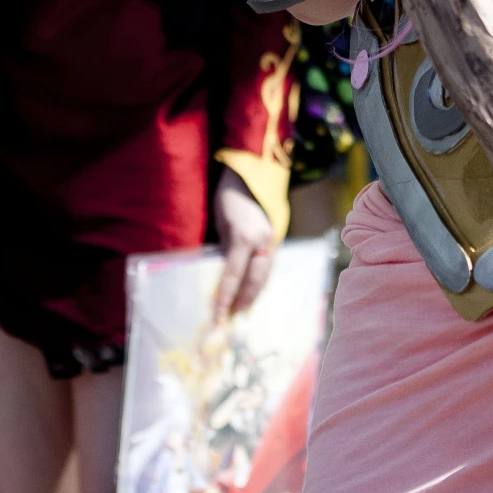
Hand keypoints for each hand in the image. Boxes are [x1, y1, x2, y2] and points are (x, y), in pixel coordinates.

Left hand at [212, 168, 275, 316]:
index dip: (224, 298)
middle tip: (231, 318)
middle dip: (243, 302)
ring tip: (242, 310)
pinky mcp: (274, 238)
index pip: (233, 276)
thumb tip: (220, 274)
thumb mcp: (219, 222)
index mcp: (244, 237)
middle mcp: (262, 242)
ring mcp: (271, 240)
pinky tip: (252, 291)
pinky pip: (268, 266)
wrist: (251, 175)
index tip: (217, 317)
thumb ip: (222, 248)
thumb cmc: (227, 196)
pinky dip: (260, 281)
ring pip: (265, 276)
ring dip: (254, 295)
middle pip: (254, 281)